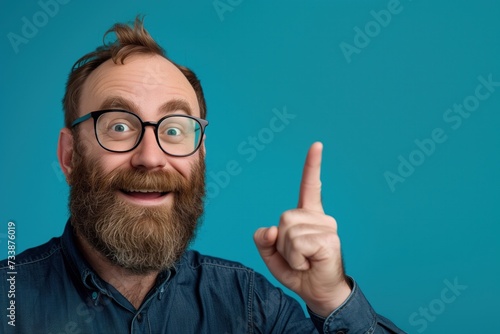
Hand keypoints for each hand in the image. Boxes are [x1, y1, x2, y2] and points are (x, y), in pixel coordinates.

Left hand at [254, 142, 350, 316]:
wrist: (319, 293)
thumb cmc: (299, 271)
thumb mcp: (273, 255)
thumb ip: (264, 240)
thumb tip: (270, 230)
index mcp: (308, 215)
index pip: (310, 186)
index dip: (312, 166)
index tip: (317, 145)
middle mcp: (320, 217)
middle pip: (283, 219)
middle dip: (282, 244)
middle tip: (297, 257)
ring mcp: (327, 227)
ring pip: (288, 232)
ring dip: (289, 254)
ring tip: (304, 261)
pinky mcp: (328, 240)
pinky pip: (297, 244)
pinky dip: (296, 260)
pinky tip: (310, 264)